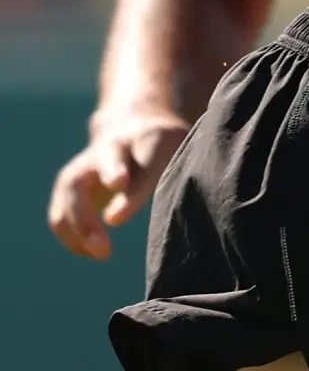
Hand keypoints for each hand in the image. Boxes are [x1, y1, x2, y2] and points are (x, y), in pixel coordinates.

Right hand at [48, 111, 190, 259]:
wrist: (135, 127)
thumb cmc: (163, 153)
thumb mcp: (177, 158)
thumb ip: (168, 181)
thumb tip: (137, 217)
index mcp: (150, 138)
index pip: (146, 161)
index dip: (133, 190)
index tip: (118, 218)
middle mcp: (113, 146)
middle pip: (104, 162)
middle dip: (101, 194)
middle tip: (111, 223)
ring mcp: (86, 162)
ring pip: (71, 189)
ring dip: (80, 223)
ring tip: (103, 252)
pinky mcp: (68, 183)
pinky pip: (61, 210)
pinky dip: (72, 234)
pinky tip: (91, 252)